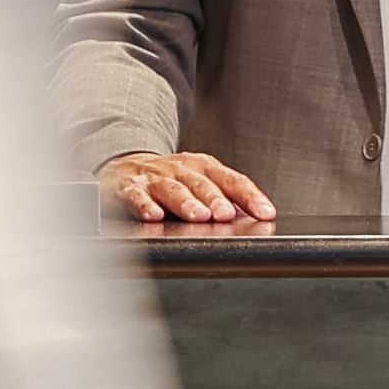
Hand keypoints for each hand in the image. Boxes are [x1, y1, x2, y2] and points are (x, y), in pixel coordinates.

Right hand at [97, 150, 274, 225]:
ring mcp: (154, 178)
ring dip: (186, 203)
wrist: (123, 168)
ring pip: (172, 189)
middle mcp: (180, 169)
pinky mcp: (129, 188)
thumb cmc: (168, 181)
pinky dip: (144, 205)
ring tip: (198, 216)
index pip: (231, 180)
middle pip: (202, 183)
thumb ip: (224, 200)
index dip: (249, 196)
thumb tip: (252, 220)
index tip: (265, 213)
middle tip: (226, 214)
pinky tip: (153, 216)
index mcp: (203, 167)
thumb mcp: (198, 183)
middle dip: (215, 199)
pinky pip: (136, 196)